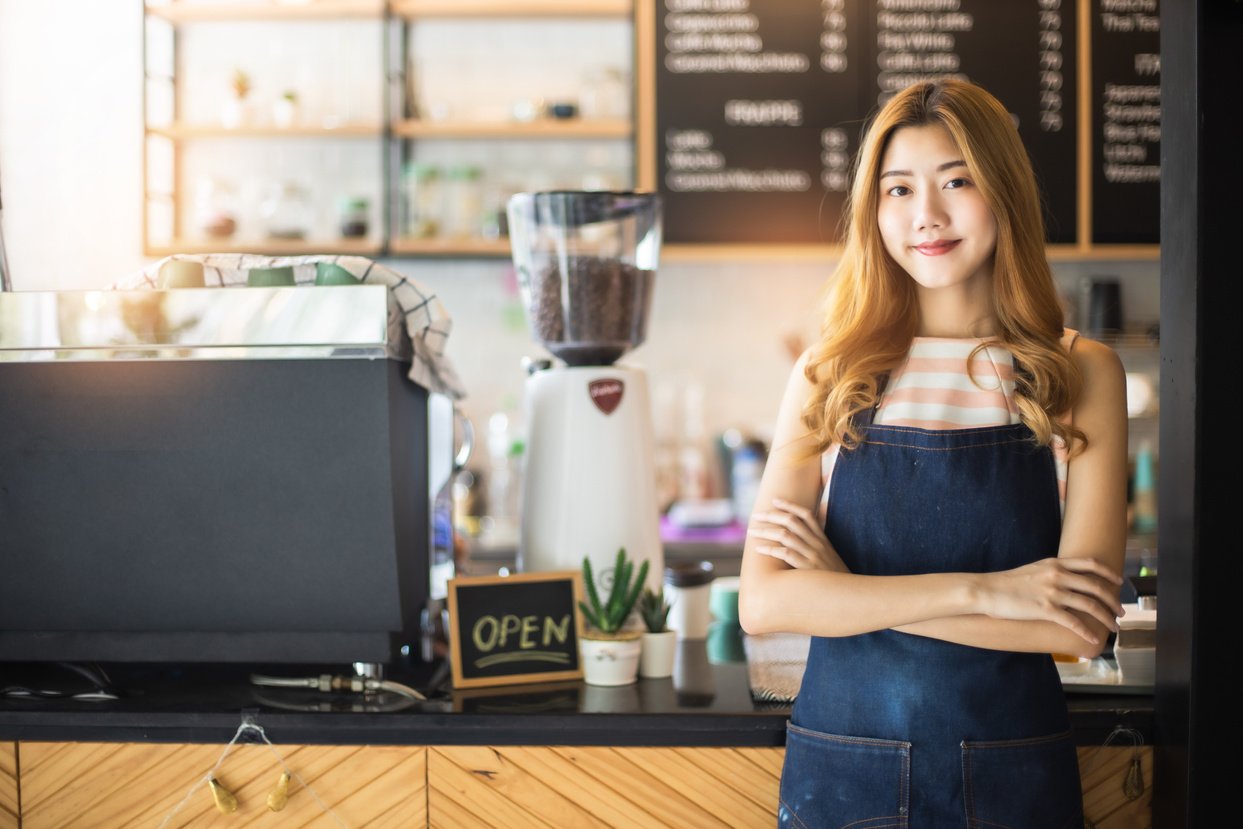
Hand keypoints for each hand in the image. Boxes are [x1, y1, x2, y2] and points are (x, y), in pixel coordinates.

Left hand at [748, 497, 846, 571]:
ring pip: (785, 535)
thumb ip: (819, 539)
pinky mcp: (806, 568)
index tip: (774, 501)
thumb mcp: (830, 554)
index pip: (806, 514)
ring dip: (765, 531)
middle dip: (771, 516)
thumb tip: (812, 525)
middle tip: (755, 516)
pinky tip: (759, 549)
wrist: (844, 594)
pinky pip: (785, 554)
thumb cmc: (834, 576)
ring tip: (751, 532)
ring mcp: (812, 555)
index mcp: (822, 538)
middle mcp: (817, 544)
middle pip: (791, 521)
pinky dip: (770, 549)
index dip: (790, 505)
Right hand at [975, 557, 1124, 643]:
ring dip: (1106, 618)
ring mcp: (1052, 592)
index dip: (1109, 573)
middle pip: (1096, 586)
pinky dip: (1087, 631)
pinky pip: (1073, 622)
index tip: (1119, 581)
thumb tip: (1067, 580)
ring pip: (1090, 605)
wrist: (986, 590)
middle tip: (1121, 612)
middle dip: (1113, 601)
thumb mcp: (1033, 570)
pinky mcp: (1045, 609)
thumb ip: (1052, 572)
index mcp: (1055, 563)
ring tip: (1113, 627)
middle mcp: (1057, 575)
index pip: (1091, 564)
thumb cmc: (1006, 583)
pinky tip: (1093, 639)